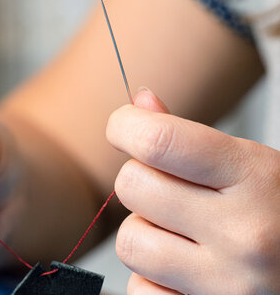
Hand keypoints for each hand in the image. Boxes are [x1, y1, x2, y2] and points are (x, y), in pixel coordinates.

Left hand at [107, 89, 279, 294]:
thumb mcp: (252, 164)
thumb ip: (190, 137)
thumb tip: (138, 105)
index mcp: (255, 178)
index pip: (158, 141)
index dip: (125, 127)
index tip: (124, 128)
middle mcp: (243, 233)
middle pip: (132, 187)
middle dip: (140, 181)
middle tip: (167, 188)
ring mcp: (226, 282)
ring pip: (129, 242)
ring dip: (143, 232)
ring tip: (178, 232)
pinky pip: (139, 288)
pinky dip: (151, 276)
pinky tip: (183, 267)